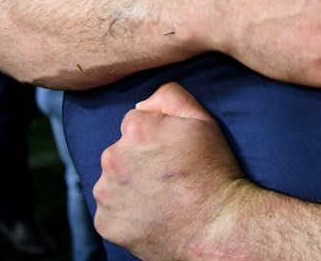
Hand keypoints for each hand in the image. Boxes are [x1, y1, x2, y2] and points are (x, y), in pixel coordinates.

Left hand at [94, 82, 245, 259]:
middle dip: (140, 158)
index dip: (157, 134)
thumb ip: (170, 96)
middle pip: (121, 150)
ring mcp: (106, 193)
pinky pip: (111, 209)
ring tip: (161, 195)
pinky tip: (151, 212)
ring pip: (114, 179)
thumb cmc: (213, 171)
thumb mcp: (203, 119)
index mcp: (135, 129)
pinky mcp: (105, 222)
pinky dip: (126, 210)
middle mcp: (112, 158)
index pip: (136, 121)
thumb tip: (144, 103)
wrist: (215, 226)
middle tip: (169, 174)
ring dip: (130, 183)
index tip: (174, 150)